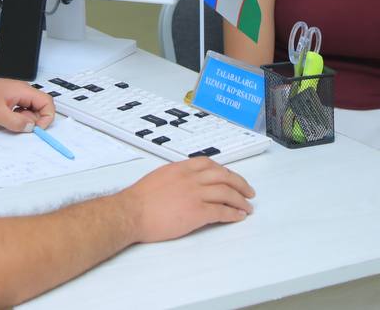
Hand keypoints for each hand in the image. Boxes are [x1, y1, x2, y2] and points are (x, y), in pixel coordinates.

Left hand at [0, 77, 54, 131]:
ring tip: (10, 119)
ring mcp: (18, 94)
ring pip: (31, 109)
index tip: (37, 128)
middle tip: (21, 126)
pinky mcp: (13, 98)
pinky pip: (23, 109)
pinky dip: (19, 116)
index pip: (47, 102)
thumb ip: (17, 122)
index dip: (46, 117)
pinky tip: (8, 117)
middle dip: (34, 119)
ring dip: (25, 118)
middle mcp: (23, 90)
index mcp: (24, 90)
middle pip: (41, 106)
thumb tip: (30, 127)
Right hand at [120, 158, 254, 243]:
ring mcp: (195, 194)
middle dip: (240, 183)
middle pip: (224, 176)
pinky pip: (221, 211)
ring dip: (240, 200)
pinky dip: (233, 214)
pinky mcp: (197, 212)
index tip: (231, 177)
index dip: (225, 171)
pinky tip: (238, 217)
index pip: (209, 164)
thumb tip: (184, 185)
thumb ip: (175, 178)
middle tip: (248, 191)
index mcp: (180, 168)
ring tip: (247, 207)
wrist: (131, 212)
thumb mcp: (158, 178)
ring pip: (226, 193)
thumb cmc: (139, 200)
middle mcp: (190, 178)